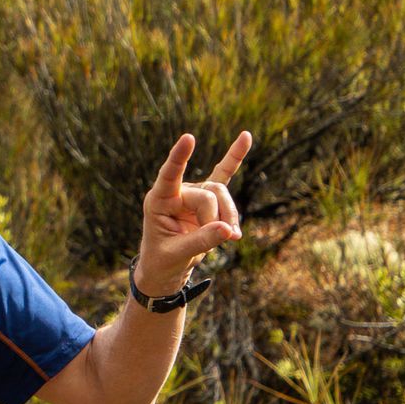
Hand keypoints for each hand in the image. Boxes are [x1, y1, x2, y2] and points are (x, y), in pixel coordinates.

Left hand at [135, 131, 251, 295]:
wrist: (167, 266)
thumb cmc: (163, 258)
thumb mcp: (177, 253)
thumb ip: (201, 241)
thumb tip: (228, 229)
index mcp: (159, 200)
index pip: (169, 175)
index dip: (179, 158)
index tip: (188, 138)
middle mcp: (176, 192)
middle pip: (208, 194)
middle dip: (217, 218)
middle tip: (222, 240)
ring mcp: (193, 192)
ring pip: (221, 192)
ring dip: (230, 215)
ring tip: (233, 237)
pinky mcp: (207, 198)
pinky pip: (223, 174)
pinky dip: (234, 158)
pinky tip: (246, 137)